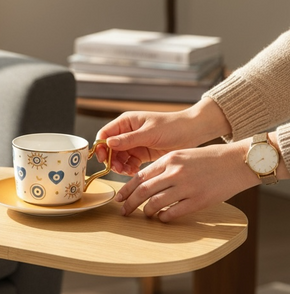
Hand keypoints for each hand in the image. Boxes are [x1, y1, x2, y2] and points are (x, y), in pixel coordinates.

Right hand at [95, 97, 230, 175]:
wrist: (192, 133)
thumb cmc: (172, 127)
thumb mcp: (149, 133)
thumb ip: (128, 139)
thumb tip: (108, 143)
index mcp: (126, 122)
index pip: (105, 134)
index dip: (101, 146)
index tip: (102, 158)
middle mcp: (128, 132)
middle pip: (110, 148)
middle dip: (111, 159)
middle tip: (117, 168)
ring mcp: (135, 143)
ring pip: (119, 157)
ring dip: (120, 165)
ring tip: (127, 171)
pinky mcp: (142, 153)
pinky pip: (129, 162)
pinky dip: (129, 168)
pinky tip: (134, 171)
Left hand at [114, 140, 255, 221]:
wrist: (236, 161)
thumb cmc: (210, 158)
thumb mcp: (183, 155)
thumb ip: (165, 167)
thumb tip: (146, 182)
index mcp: (169, 159)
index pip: (140, 177)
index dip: (126, 190)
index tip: (119, 198)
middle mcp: (175, 172)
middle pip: (143, 191)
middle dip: (129, 204)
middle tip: (124, 212)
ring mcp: (186, 187)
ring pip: (155, 203)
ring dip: (146, 212)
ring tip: (145, 215)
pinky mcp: (198, 200)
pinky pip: (173, 213)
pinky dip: (164, 217)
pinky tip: (163, 218)